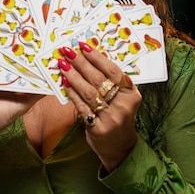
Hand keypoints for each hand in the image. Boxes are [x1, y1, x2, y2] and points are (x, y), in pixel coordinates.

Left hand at [57, 43, 141, 172]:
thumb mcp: (123, 98)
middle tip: (68, 51)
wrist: (120, 147)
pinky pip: (82, 106)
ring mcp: (111, 118)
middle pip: (99, 79)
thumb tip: (90, 58)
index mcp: (131, 94)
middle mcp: (123, 105)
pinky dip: (72, 93)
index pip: (113, 71)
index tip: (83, 46)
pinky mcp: (98, 128)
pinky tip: (65, 83)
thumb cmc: (119, 117)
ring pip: (89, 92)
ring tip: (63, 64)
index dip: (97, 57)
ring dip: (74, 76)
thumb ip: (111, 82)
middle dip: (81, 63)